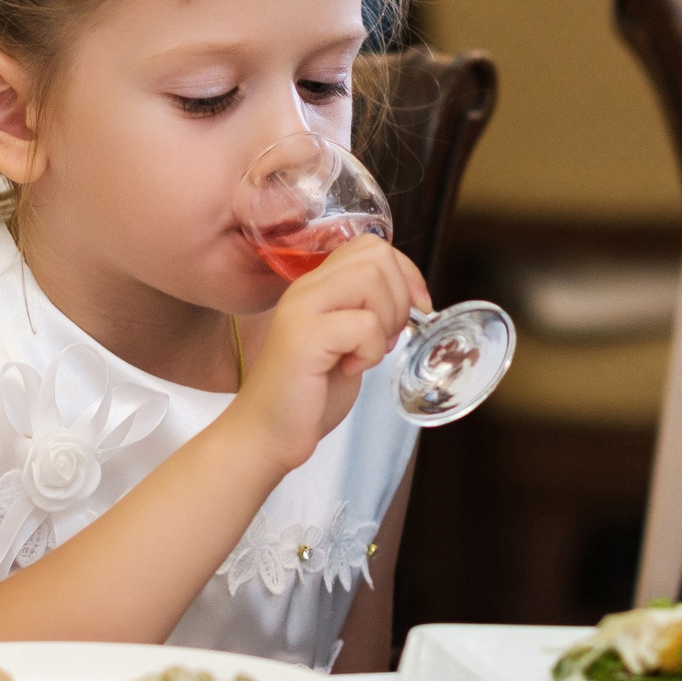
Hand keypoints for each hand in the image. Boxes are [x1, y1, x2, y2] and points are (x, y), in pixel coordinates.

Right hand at [219, 235, 428, 474]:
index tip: (415, 310)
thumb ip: (367, 311)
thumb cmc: (308, 394)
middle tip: (387, 337)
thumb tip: (411, 298)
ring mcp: (301, 310)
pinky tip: (349, 369)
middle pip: (375, 255)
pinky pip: (363, 324)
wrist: (266, 435)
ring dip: (386, 321)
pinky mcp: (303, 338)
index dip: (405, 273)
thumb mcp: (346, 342)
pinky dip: (371, 351)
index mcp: (317, 286)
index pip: (371, 245)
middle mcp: (306, 289)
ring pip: (370, 279)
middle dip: (399, 296)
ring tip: (367, 352)